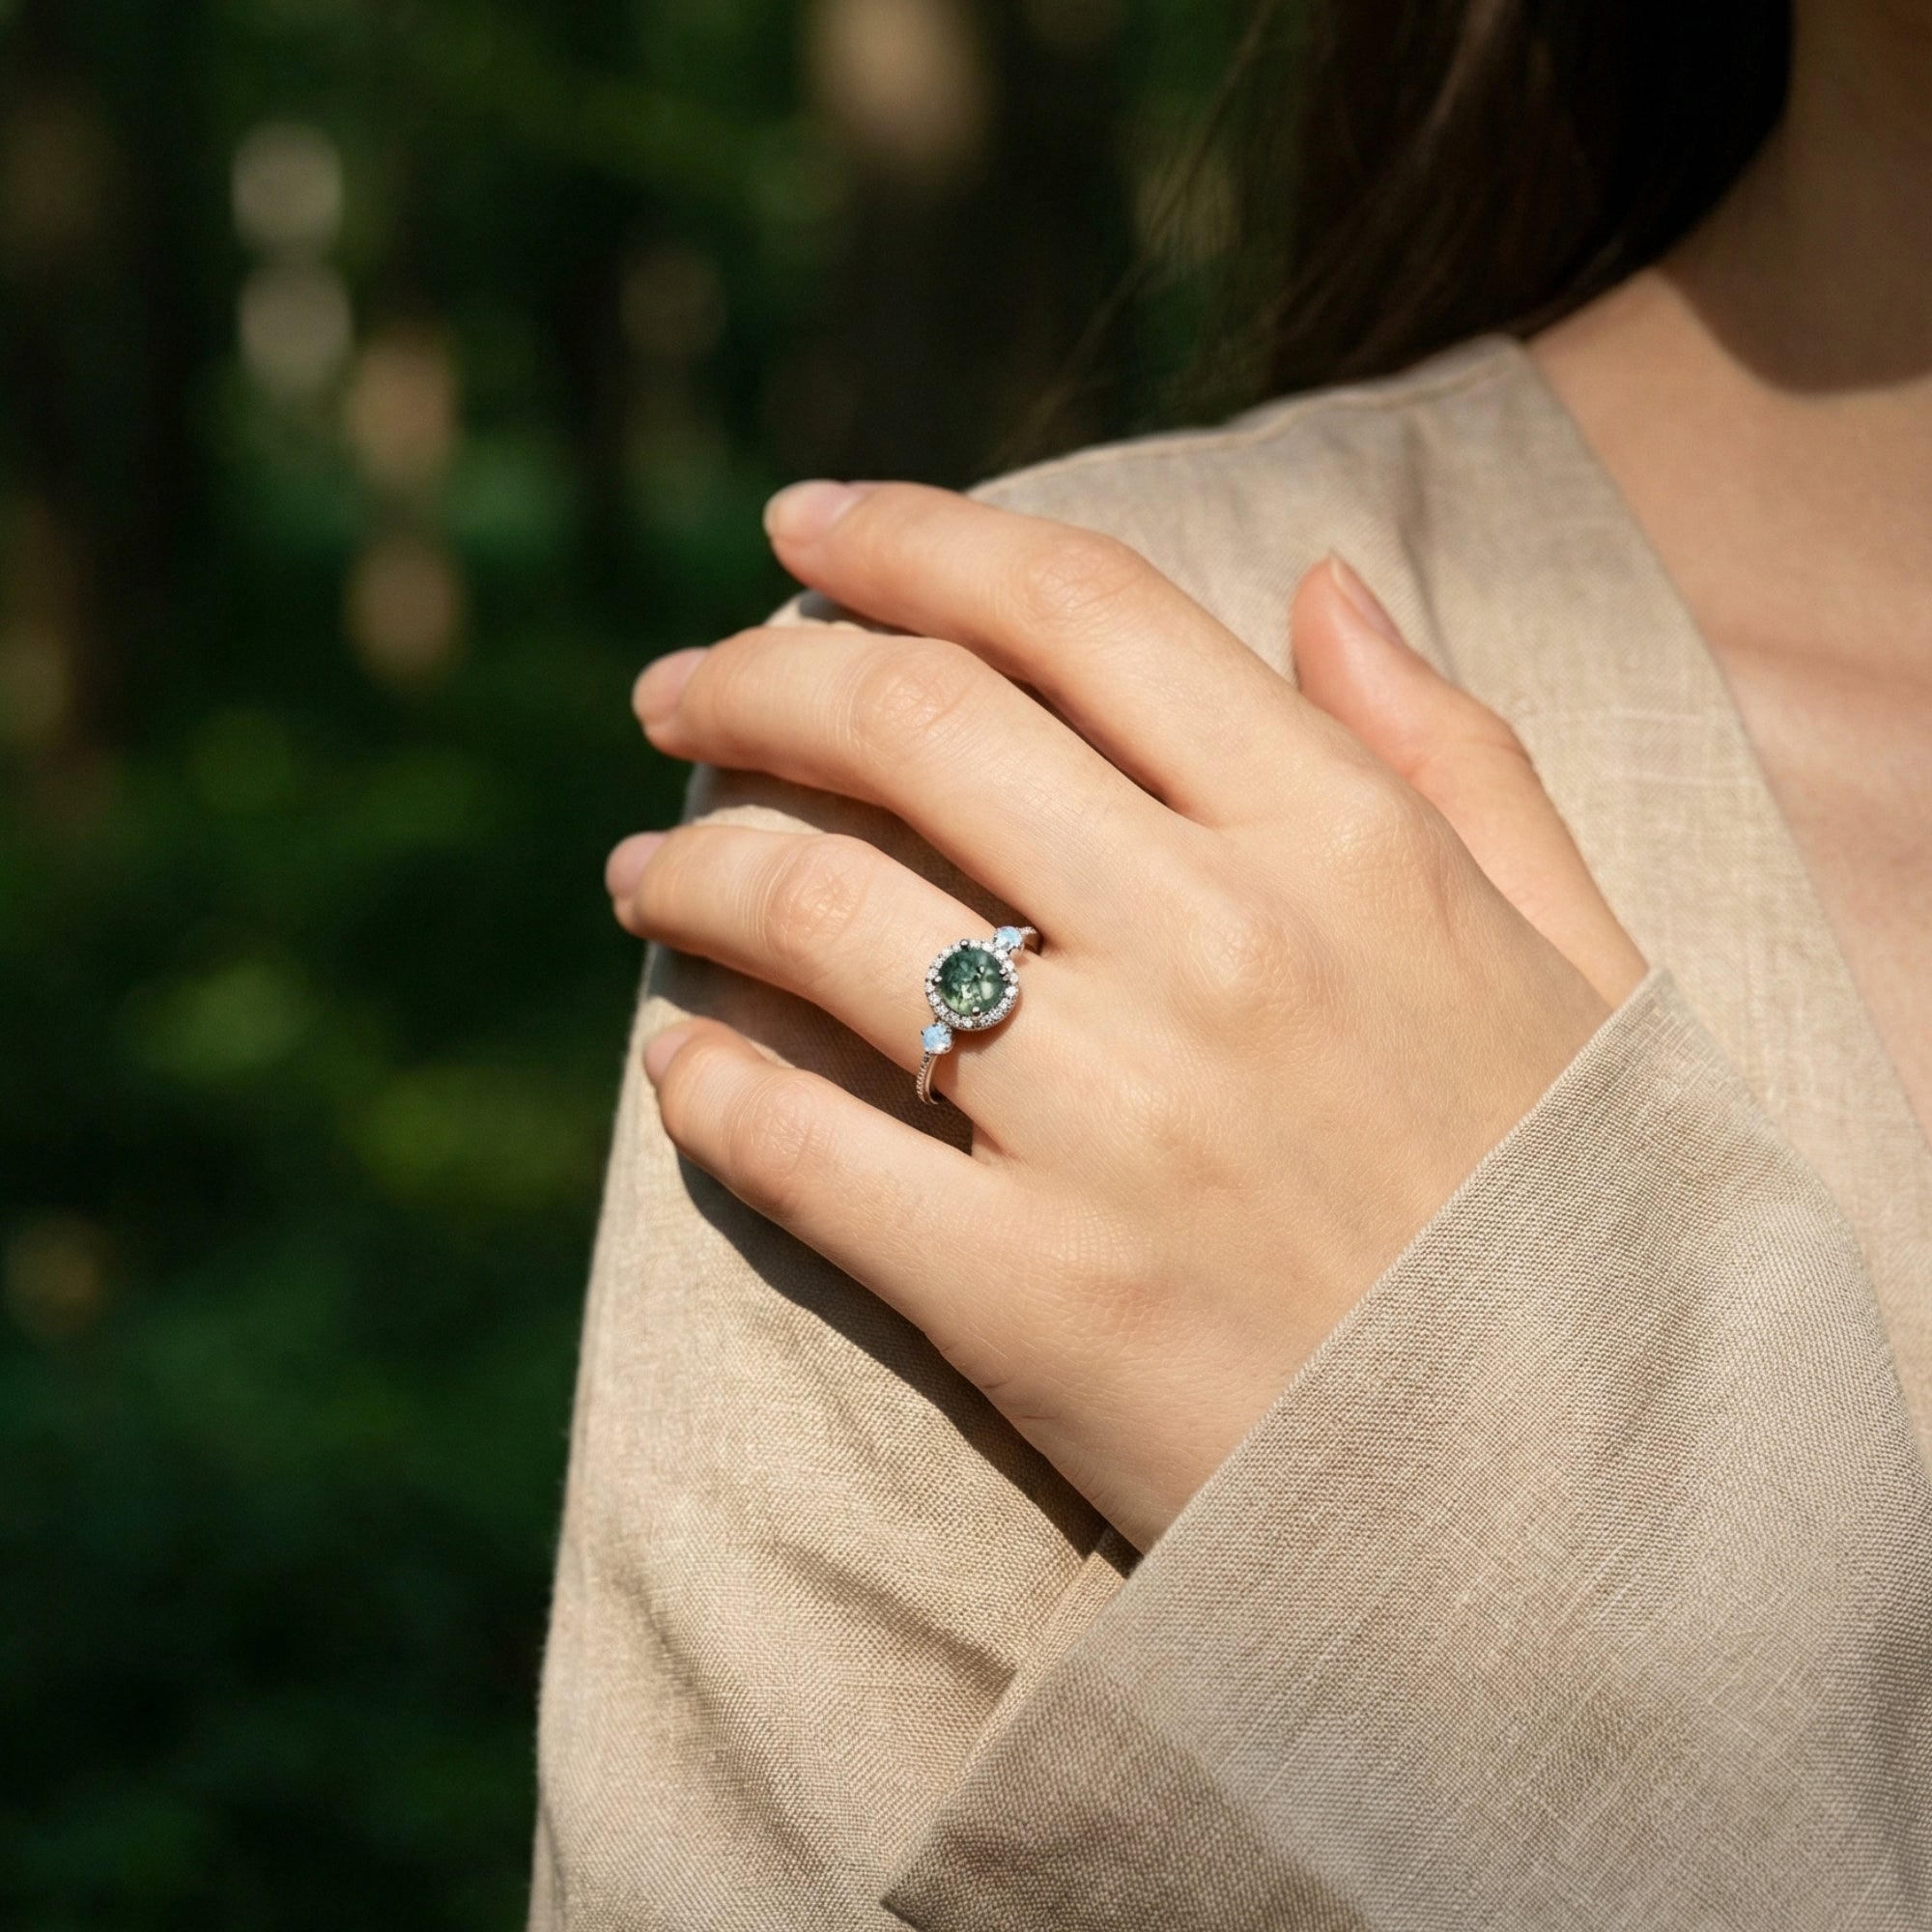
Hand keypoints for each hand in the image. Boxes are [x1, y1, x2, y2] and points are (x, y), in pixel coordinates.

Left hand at [608, 484, 1644, 1550]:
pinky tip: (674, 1064)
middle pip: (909, 722)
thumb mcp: (1576, 959)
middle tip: (673, 692)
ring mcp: (1112, 1121)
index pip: (1079, 610)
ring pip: (818, 912)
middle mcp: (1217, 945)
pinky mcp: (1027, 1295)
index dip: (912, 538)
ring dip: (692, 864)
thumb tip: (1320, 583)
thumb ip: (1454, 755)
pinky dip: (704, 1086)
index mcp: (1347, 842)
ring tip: (643, 870)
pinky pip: (797, 1143)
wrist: (1574, 1520)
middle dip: (751, 677)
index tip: (800, 530)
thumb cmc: (1567, 1223)